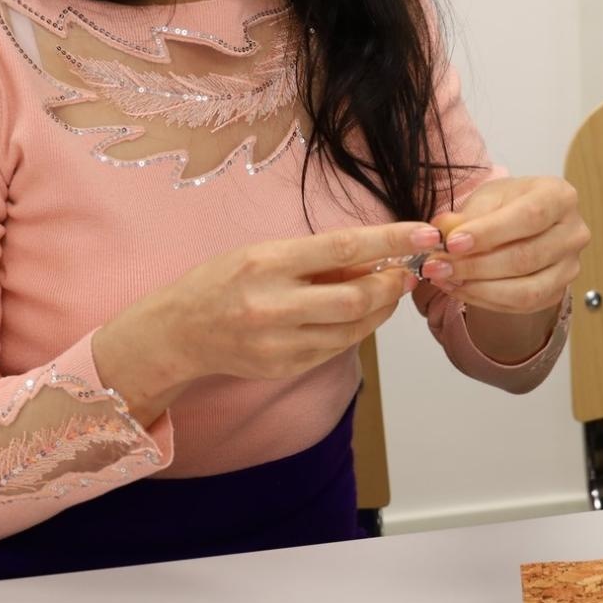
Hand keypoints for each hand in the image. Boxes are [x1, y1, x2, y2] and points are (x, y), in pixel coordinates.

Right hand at [95, 221, 437, 422]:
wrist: (177, 332)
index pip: (344, 247)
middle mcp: (272, 305)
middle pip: (355, 299)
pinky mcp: (283, 368)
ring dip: (381, 309)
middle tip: (408, 271)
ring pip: (353, 329)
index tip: (425, 234)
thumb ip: (318, 257)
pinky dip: (357, 329)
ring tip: (389, 290)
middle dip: (392, 284)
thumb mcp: (265, 252)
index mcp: (268, 263)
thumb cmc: (223, 281)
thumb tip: (377, 255)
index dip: (391, 241)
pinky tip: (360, 313)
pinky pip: (336, 348)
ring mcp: (278, 343)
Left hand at [421, 176, 587, 314]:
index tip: (452, 242)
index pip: (529, 216)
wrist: (523, 224)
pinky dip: (484, 301)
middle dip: (475, 265)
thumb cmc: (508, 204)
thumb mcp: (487, 197)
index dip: (489, 233)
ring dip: (478, 288)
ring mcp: (570, 266)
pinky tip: (459, 288)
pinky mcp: (558, 292)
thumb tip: (441, 231)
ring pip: (526, 290)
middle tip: (437, 265)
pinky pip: (521, 306)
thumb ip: (466, 215)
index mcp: (560, 197)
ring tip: (444, 279)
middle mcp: (574, 233)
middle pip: (526, 257)